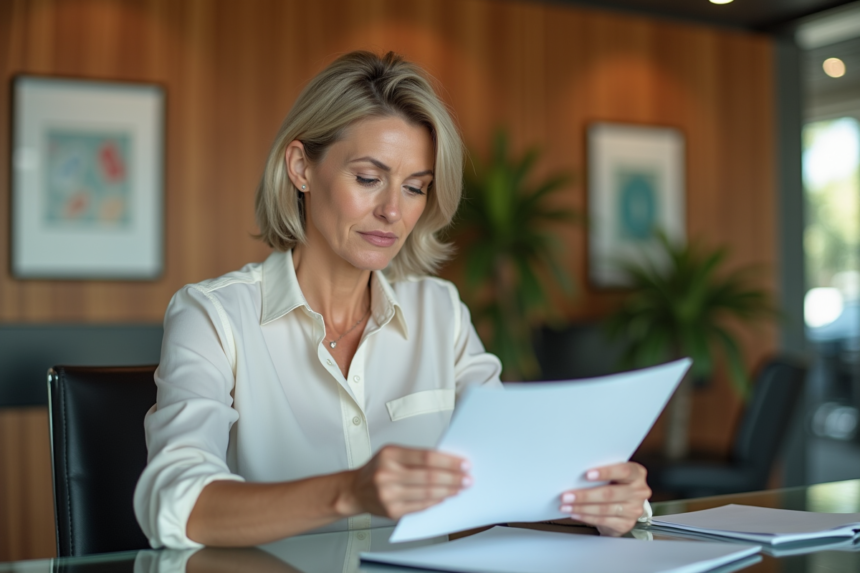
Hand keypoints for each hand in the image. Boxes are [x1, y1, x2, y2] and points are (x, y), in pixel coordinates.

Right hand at [338, 445, 470, 519]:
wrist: (355, 490)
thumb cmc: (377, 469)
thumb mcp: (391, 453)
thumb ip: (415, 456)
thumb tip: (446, 461)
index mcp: (389, 455)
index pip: (426, 457)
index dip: (448, 462)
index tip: (464, 464)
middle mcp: (387, 474)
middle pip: (429, 476)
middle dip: (452, 478)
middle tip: (467, 478)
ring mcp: (388, 494)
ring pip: (427, 493)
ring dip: (448, 491)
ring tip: (460, 488)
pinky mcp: (392, 511)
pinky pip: (420, 506)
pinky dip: (435, 502)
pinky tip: (444, 497)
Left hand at [558, 462, 650, 535]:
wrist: (624, 507)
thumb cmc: (615, 484)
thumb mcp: (614, 474)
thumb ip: (602, 472)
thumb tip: (577, 473)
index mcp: (636, 473)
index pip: (624, 471)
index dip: (606, 472)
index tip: (587, 474)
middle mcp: (639, 491)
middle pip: (610, 493)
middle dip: (585, 495)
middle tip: (567, 495)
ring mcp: (634, 509)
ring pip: (604, 509)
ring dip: (581, 508)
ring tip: (567, 506)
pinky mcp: (626, 524)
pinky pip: (603, 520)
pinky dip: (586, 517)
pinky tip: (576, 514)